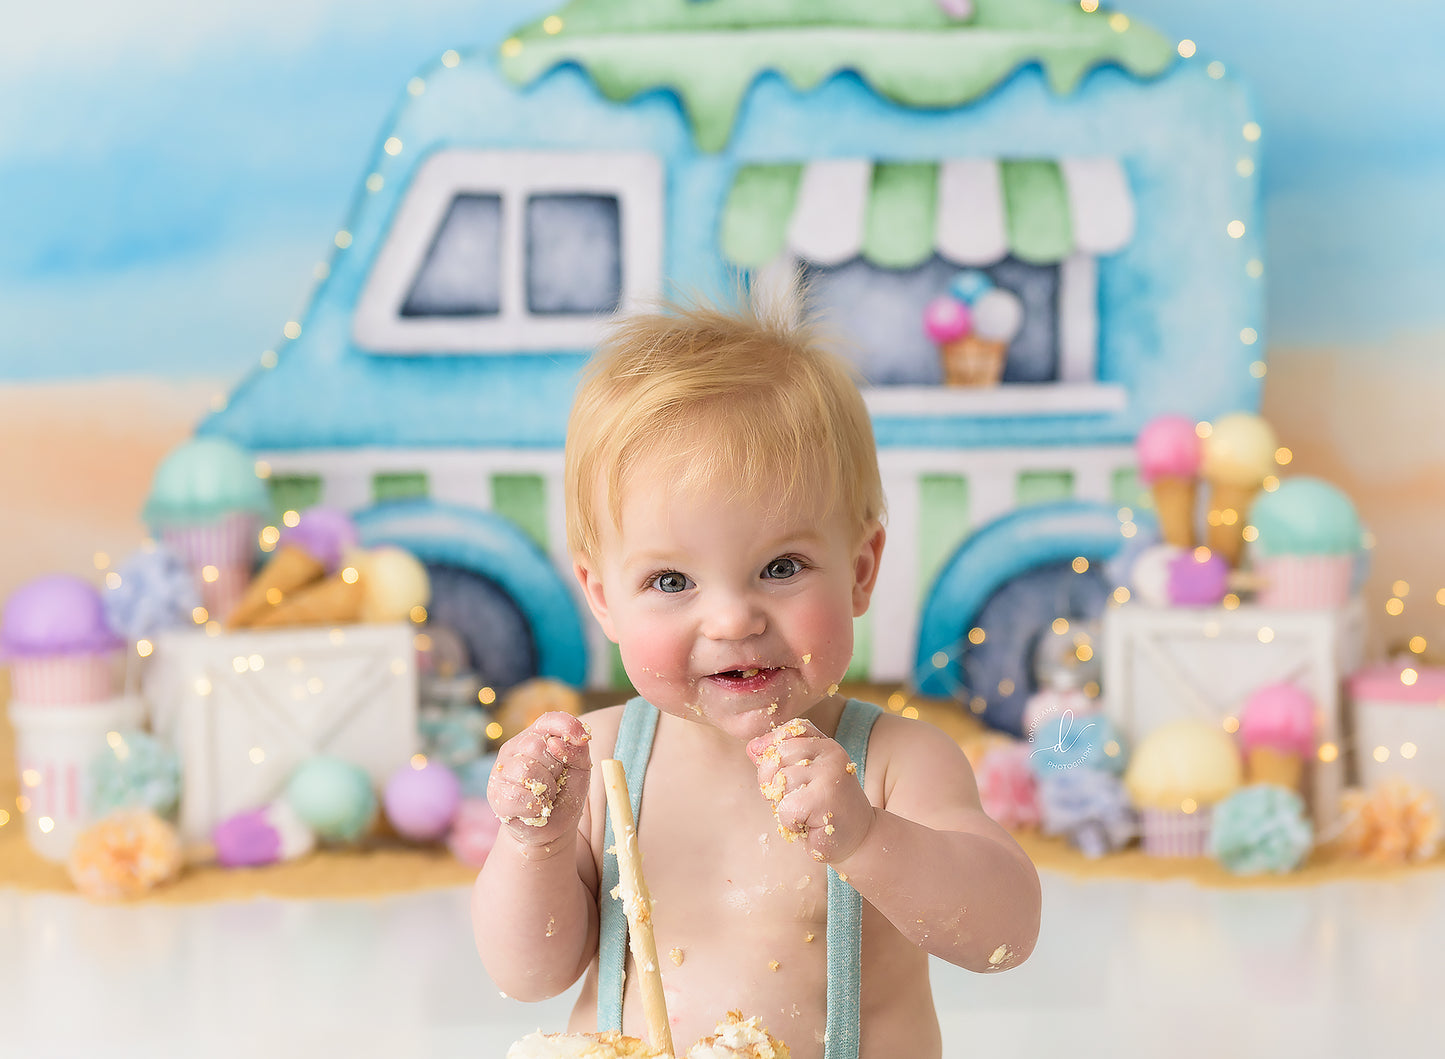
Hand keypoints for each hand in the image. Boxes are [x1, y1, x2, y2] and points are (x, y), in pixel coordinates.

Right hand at [487, 711, 591, 848]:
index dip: (566, 725)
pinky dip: (536, 807)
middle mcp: (515, 748)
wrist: (552, 828)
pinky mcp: (496, 796)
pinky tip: (535, 809)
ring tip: (546, 796)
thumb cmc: (565, 793)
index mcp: (536, 736)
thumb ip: (578, 751)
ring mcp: (502, 771)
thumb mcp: (581, 770)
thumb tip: (555, 743)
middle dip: (556, 769)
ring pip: (526, 770)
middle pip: (537, 746)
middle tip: (556, 782)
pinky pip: (519, 796)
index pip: (549, 720)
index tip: (581, 739)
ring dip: (546, 789)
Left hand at [746, 719, 874, 863]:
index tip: (782, 775)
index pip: (786, 732)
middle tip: (791, 799)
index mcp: (825, 744)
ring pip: (780, 782)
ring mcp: (829, 774)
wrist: (858, 838)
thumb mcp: (802, 777)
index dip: (773, 752)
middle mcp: (830, 753)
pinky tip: (808, 825)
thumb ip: (779, 759)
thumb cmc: (823, 808)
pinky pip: (785, 807)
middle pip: (777, 755)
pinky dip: (789, 822)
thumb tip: (752, 747)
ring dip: (783, 805)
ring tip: (805, 813)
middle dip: (771, 780)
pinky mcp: (824, 799)